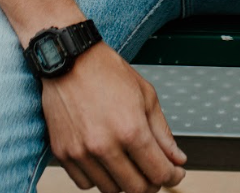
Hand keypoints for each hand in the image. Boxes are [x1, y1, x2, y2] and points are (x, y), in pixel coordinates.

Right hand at [40, 42, 187, 191]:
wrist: (68, 59)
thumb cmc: (106, 72)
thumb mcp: (146, 96)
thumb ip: (163, 133)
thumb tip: (177, 159)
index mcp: (130, 130)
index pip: (158, 173)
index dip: (172, 177)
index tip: (174, 173)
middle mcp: (105, 145)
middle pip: (136, 188)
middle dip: (151, 183)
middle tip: (153, 171)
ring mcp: (81, 152)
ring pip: (110, 189)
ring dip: (124, 182)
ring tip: (128, 164)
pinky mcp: (62, 153)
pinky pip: (84, 183)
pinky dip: (98, 178)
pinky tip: (105, 162)